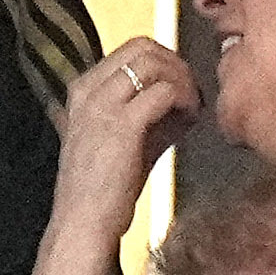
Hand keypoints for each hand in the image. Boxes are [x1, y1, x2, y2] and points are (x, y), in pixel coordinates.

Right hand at [8, 39, 200, 274]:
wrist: (82, 228)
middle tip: (192, 93)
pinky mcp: (121, 125)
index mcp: (82, 91)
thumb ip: (149, 119)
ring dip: (182, 79)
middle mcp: (88, 91)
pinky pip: (163, 91)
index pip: (130, 51)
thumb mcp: (124, 148)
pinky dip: (184, 99)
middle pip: (143, 46)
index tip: (181, 91)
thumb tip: (186, 104)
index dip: (163, 64)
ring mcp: (102, 105)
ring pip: (154, 61)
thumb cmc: (103, 197)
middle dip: (176, 63)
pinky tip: (191, 120)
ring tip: (193, 107)